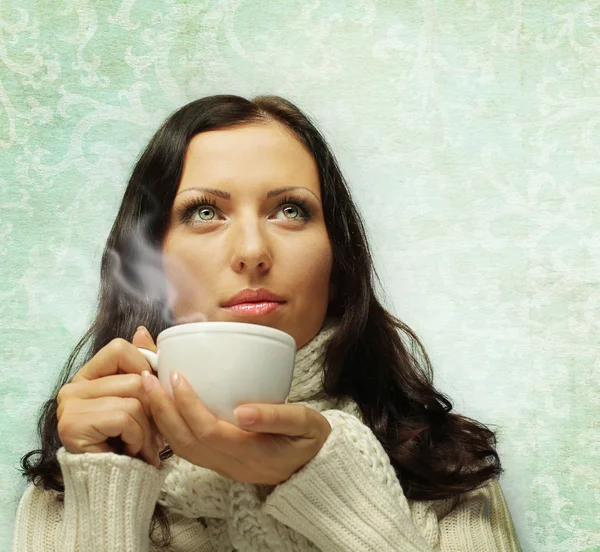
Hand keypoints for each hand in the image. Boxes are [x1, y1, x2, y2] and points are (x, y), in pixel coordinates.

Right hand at [56, 327, 162, 467]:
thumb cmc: (128, 441)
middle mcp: (73, 387)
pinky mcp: (74, 424)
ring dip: (149, 428)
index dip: (145, 366)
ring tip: (144, 446)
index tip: (153, 392)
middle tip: (154, 431)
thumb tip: (141, 331)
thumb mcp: (139, 400)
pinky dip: (137, 437)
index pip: (120, 349)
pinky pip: (125, 416)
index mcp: (88, 375)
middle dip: (154, 408)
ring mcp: (70, 405)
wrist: (114, 486)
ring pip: (134, 398)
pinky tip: (131, 451)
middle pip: (134, 377)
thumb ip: (139, 365)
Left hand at [142, 370, 331, 484]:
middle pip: (186, 442)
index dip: (187, 405)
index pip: (208, 432)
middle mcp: (232, 465)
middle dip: (162, 409)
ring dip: (162, 419)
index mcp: (252, 454)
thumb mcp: (305, 424)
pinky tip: (164, 407)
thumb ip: (277, 417)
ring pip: (182, 448)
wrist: (313, 469)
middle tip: (148, 377)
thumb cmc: (310, 441)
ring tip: (149, 390)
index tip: (176, 377)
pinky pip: (188, 448)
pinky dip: (170, 428)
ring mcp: (224, 466)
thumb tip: (243, 411)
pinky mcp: (220, 462)